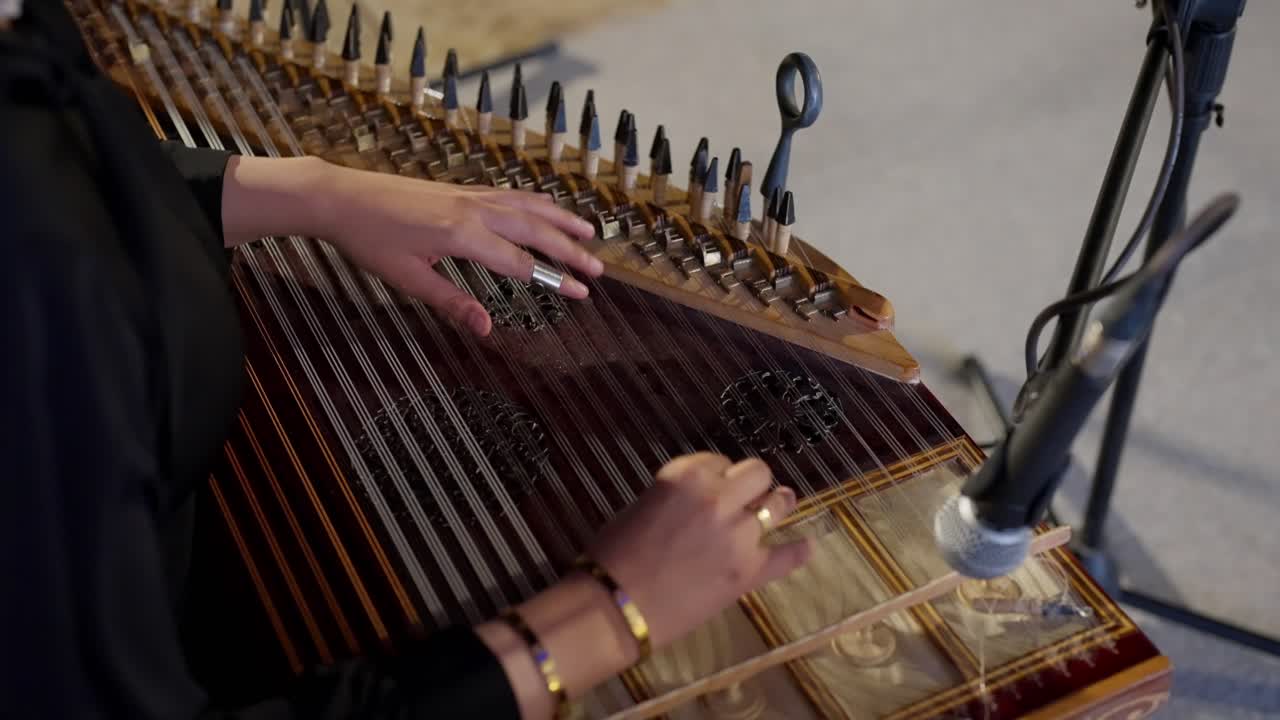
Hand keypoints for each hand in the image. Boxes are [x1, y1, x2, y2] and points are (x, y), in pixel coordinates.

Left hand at [322, 166, 601, 335]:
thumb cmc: (370, 240)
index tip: (582, 292)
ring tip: (589, 232)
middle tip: (599, 268)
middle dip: (569, 250)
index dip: (555, 278)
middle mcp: (473, 210)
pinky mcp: (461, 190)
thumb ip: (452, 302)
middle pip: (534, 230)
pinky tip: (546, 209)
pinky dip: (535, 203)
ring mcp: (469, 195)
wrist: (341, 197)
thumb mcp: (408, 279)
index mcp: (462, 235)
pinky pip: (509, 195)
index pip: (521, 262)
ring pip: (527, 206)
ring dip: (560, 220)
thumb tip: (486, 328)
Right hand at [474, 453, 810, 719]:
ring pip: (778, 504)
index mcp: (687, 475)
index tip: (714, 486)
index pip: (719, 460)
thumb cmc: (614, 554)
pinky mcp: (749, 571)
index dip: (719, 475)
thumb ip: (681, 496)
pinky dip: (797, 552)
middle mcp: (718, 497)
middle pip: (757, 473)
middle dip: (751, 483)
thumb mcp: (645, 505)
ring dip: (776, 505)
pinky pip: (786, 556)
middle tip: (745, 496)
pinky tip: (806, 547)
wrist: (614, 606)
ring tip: (777, 507)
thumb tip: (706, 500)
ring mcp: (739, 533)